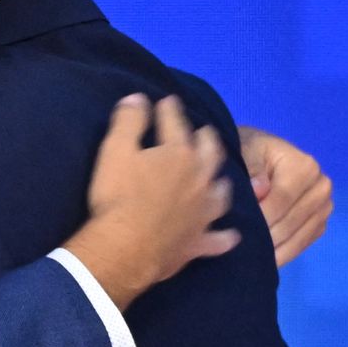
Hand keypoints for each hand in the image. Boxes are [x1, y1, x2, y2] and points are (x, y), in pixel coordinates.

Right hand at [65, 94, 239, 308]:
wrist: (126, 248)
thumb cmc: (118, 196)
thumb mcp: (115, 150)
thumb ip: (129, 121)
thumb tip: (139, 98)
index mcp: (178, 154)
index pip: (175, 123)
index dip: (170, 110)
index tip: (167, 101)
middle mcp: (199, 180)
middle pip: (209, 154)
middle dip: (207, 139)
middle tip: (205, 132)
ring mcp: (203, 213)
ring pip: (221, 194)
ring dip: (221, 184)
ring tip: (220, 179)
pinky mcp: (199, 242)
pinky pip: (219, 239)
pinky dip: (226, 237)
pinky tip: (232, 235)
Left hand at [238, 127, 332, 266]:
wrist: (259, 155)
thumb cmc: (251, 151)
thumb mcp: (246, 151)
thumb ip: (252, 168)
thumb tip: (259, 189)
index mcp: (306, 166)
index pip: (281, 200)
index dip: (259, 216)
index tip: (237, 229)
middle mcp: (321, 187)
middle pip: (291, 222)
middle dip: (264, 236)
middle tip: (239, 248)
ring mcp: (324, 207)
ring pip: (298, 238)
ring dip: (273, 250)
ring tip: (249, 256)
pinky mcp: (320, 224)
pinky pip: (302, 245)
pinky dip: (283, 254)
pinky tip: (263, 258)